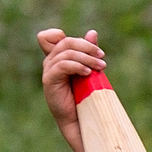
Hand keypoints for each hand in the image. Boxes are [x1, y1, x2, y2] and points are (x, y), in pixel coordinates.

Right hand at [37, 27, 107, 151]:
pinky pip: (62, 66)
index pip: (49, 36)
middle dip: (87, 47)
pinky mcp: (49, 81)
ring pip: (66, 53)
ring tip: (101, 68)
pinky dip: (77, 66)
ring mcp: (48, 71)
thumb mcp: (89, 69)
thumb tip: (92, 32)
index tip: (91, 47)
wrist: (80, 119)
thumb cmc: (85, 95)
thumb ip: (88, 51)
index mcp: (57, 57)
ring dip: (87, 58)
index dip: (63, 35)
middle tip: (102, 57)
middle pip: (65, 42)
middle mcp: (50, 62)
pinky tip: (88, 73)